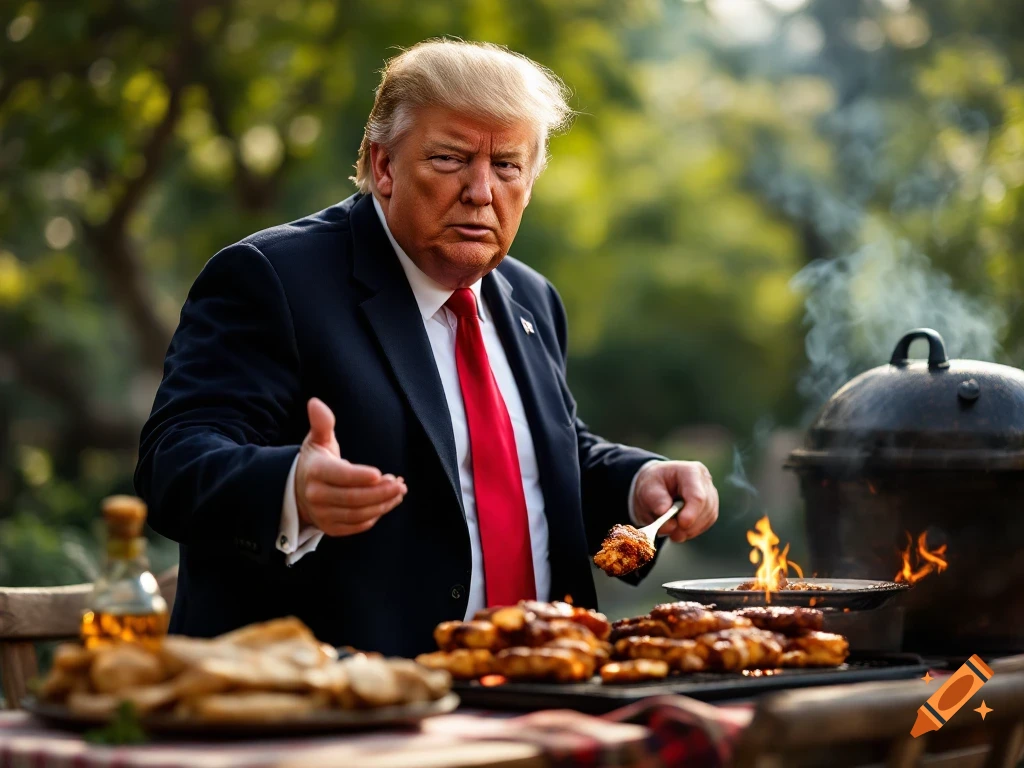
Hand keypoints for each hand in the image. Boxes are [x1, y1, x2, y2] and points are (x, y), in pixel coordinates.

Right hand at [295, 397, 406, 535]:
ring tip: (399, 491)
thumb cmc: (315, 461)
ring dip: (382, 504)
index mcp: (314, 472)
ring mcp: (323, 515)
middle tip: (400, 483)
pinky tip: (388, 503)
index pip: (339, 476)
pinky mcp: (331, 528)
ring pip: (358, 514)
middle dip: (380, 492)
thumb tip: (316, 403)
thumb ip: (322, 423)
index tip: (380, 474)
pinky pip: (357, 525)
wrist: (298, 491)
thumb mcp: (317, 440)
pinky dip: (376, 516)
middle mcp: (316, 496)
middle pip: (353, 498)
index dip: (360, 476)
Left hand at [632, 461, 718, 542]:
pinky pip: (705, 524)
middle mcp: (704, 481)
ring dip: (688, 529)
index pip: (697, 495)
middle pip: (704, 508)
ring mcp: (710, 495)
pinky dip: (691, 531)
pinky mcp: (710, 508)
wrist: (656, 487)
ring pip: (707, 518)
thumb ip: (656, 502)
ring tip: (670, 530)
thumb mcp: (647, 489)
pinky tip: (678, 529)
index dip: (691, 513)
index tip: (681, 524)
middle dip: (687, 524)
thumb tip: (669, 523)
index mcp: (689, 471)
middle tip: (669, 532)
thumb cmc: (653, 485)